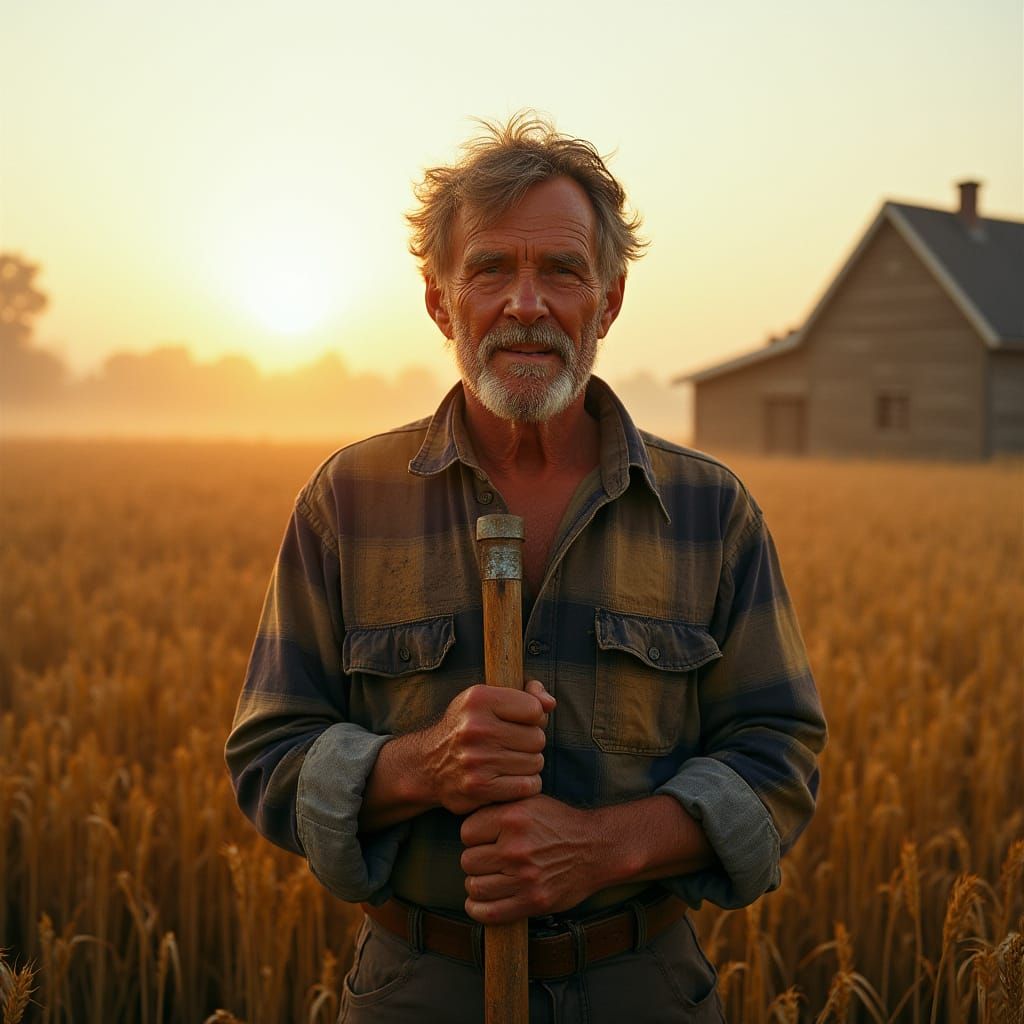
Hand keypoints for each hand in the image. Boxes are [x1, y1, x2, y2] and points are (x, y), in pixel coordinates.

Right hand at [421, 680, 554, 815]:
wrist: (427, 764)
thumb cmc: (467, 728)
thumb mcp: (488, 700)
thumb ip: (526, 695)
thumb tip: (550, 703)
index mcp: (478, 699)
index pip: (535, 709)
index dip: (534, 718)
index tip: (519, 722)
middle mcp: (475, 728)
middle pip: (538, 738)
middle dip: (530, 743)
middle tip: (512, 745)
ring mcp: (476, 759)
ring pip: (536, 763)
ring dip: (528, 765)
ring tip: (507, 761)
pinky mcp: (479, 788)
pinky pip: (528, 786)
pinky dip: (525, 785)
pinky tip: (509, 779)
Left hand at [460, 794, 601, 923]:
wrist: (595, 848)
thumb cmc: (559, 824)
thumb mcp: (530, 801)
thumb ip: (499, 806)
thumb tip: (468, 817)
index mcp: (513, 818)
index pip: (466, 832)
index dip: (473, 836)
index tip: (484, 839)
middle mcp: (516, 847)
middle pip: (468, 861)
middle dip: (475, 861)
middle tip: (488, 860)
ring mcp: (524, 877)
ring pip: (475, 887)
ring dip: (477, 884)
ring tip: (488, 878)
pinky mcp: (532, 901)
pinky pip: (488, 912)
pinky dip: (478, 909)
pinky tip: (481, 901)